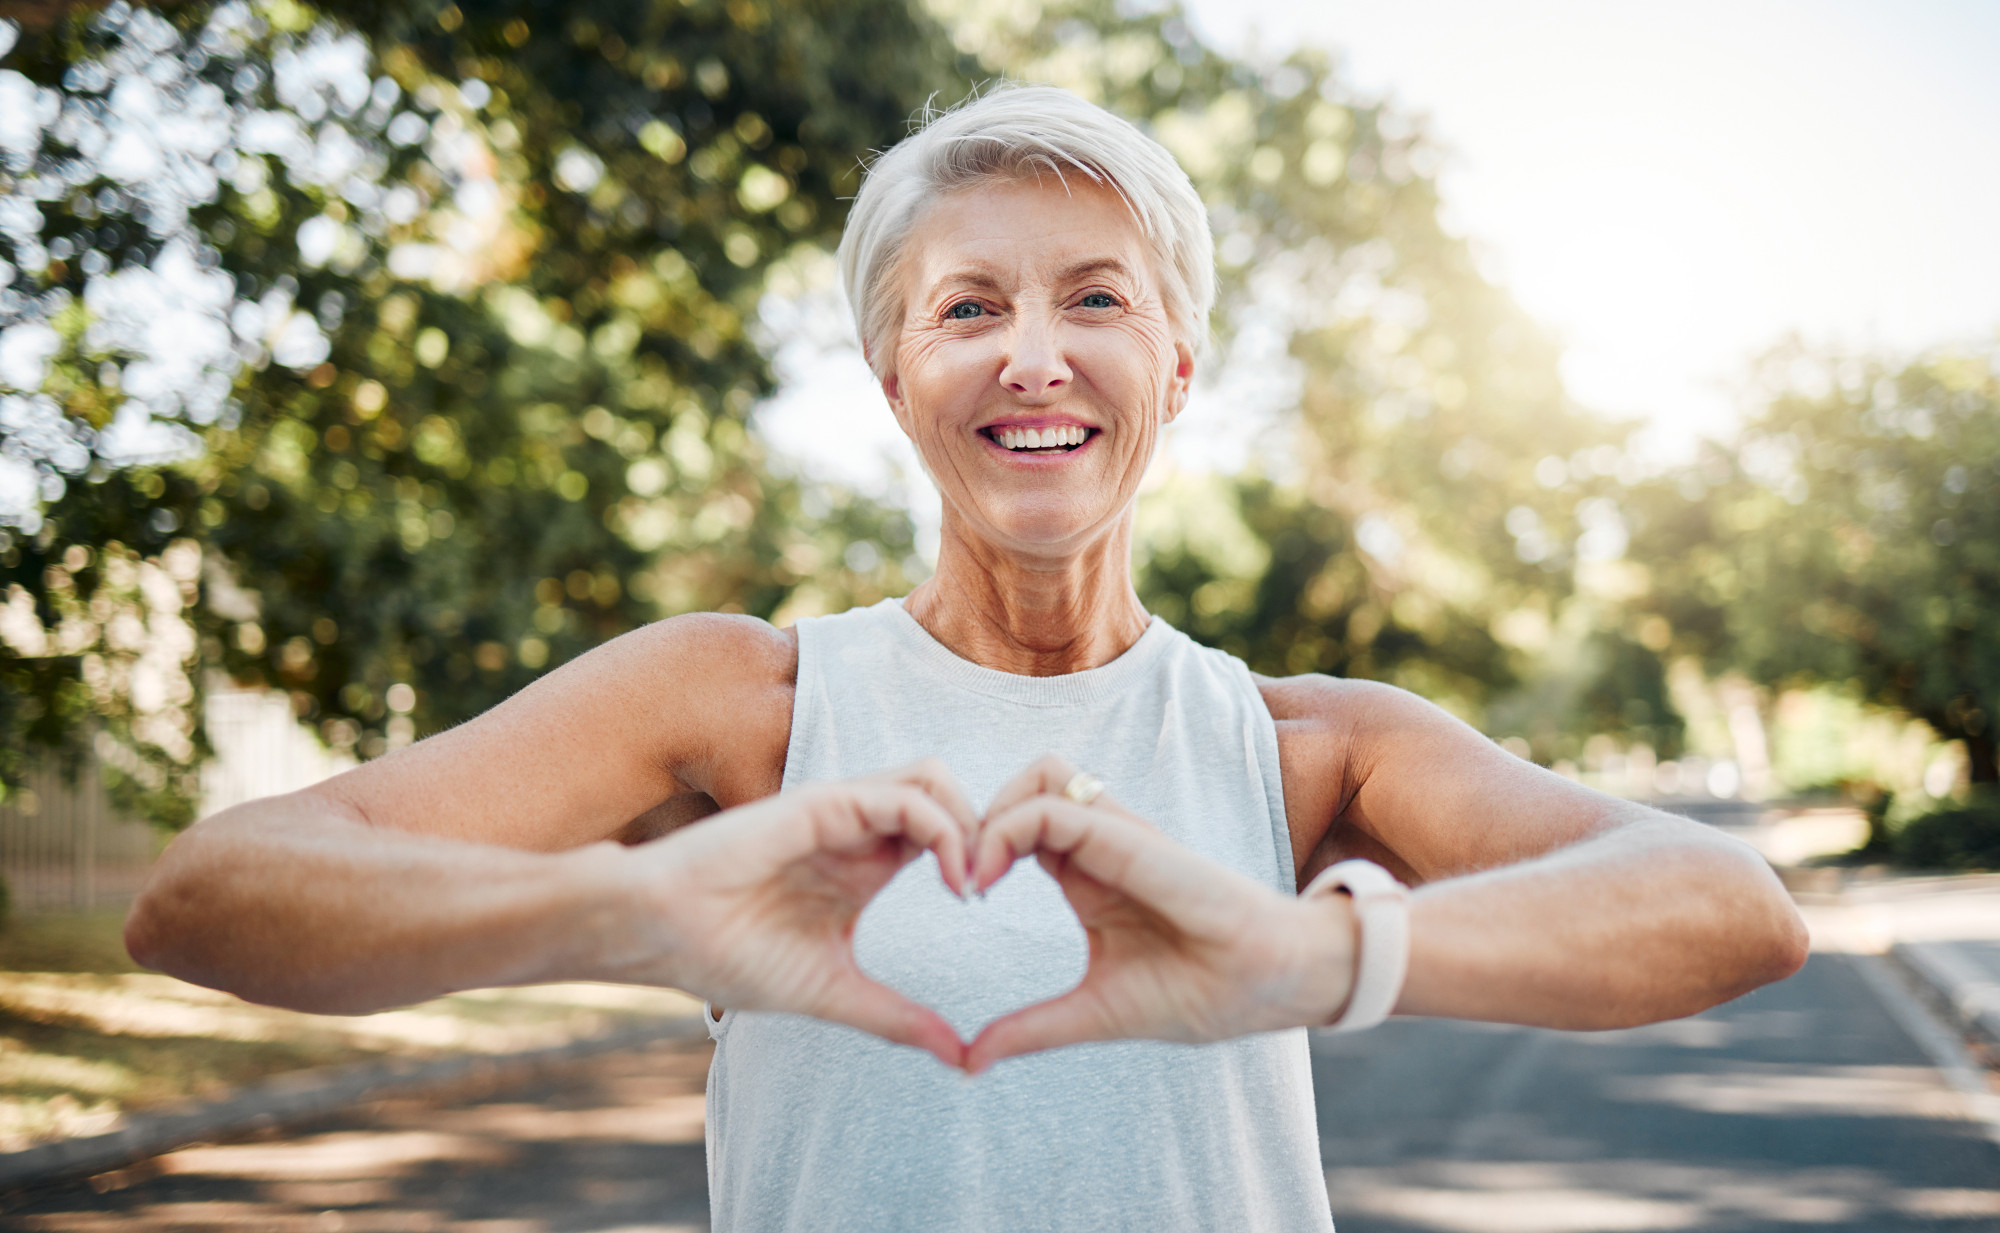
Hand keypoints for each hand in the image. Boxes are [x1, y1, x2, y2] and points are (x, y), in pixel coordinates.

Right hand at [606, 759, 977, 1067]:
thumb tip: (961, 1058)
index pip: (944, 835)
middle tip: (992, 888)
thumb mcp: (835, 993)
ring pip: (934, 780)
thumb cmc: (730, 957)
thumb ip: (899, 1017)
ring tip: (973, 882)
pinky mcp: (824, 803)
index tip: (989, 911)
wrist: (661, 934)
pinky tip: (951, 878)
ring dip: (970, 823)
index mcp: (865, 865)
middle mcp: (859, 830)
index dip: (980, 859)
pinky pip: (905, 796)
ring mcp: (843, 812)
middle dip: (989, 832)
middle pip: (950, 796)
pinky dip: (943, 829)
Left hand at [962, 755, 1357, 1074]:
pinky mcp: (1131, 839)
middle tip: (956, 877)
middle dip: (976, 818)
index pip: (1020, 826)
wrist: (1273, 985)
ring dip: (994, 811)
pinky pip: (1057, 806)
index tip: (959, 896)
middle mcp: (1100, 845)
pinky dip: (1011, 827)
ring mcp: (1118, 835)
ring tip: (974, 873)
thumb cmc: (1200, 993)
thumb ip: (1031, 1029)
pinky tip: (989, 876)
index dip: (979, 848)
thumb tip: (968, 1061)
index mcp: (1087, 876)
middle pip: (1024, 786)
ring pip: (1040, 774)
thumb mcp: (1093, 1013)